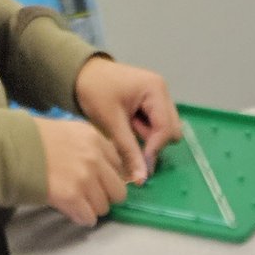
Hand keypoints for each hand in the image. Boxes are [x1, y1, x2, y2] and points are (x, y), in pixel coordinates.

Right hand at [32, 116, 127, 226]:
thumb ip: (89, 146)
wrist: (15, 149)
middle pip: (118, 190)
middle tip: (92, 197)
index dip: (109, 176)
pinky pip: (89, 217)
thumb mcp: (70, 130)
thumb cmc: (36, 139)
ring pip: (104, 207)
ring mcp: (85, 179)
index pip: (119, 165)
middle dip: (106, 196)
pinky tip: (74, 212)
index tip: (100, 182)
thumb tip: (102, 167)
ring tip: (79, 204)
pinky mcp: (73, 197)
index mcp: (95, 139)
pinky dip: (83, 218)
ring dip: (92, 209)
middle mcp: (95, 159)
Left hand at [74, 57, 181, 182]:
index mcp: (155, 89)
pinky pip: (156, 127)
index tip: (138, 164)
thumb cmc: (96, 92)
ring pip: (165, 131)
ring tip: (126, 127)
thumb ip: (129, 150)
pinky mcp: (153, 104)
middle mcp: (163, 91)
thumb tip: (142, 179)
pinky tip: (129, 124)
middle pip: (172, 130)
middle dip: (153, 141)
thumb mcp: (112, 123)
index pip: (166, 128)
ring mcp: (159, 97)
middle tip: (129, 137)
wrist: (83, 75)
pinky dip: (144, 132)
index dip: (154, 149)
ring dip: (148, 137)